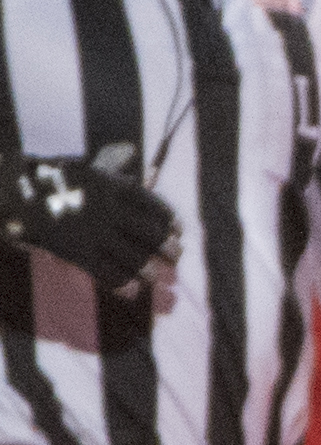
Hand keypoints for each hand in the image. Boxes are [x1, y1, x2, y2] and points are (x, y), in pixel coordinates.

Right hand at [3, 149, 177, 295]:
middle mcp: (110, 209)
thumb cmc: (55, 180)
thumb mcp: (87, 167)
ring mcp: (94, 232)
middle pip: (150, 233)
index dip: (170, 221)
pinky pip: (107, 272)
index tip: (179, 231)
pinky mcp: (77, 252)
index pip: (154, 206)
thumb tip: (134, 153)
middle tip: (176, 256)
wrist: (18, 194)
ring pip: (133, 257)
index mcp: (115, 186)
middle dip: (167, 248)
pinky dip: (123, 284)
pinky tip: (132, 291)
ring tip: (158, 277)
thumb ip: (114, 164)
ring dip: (150, 270)